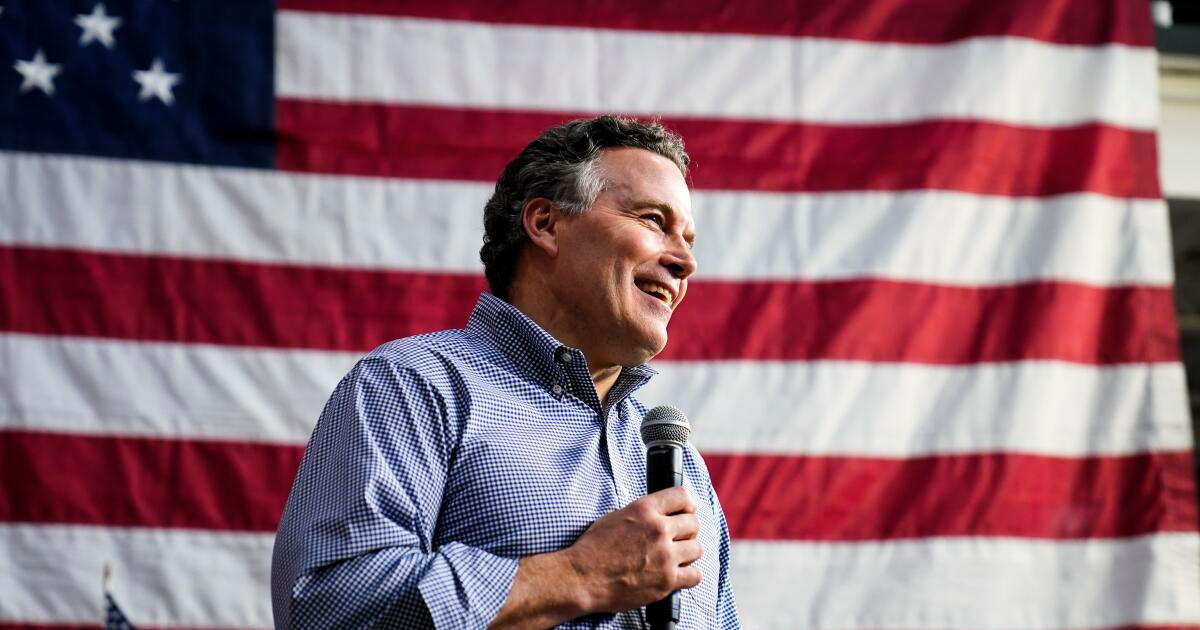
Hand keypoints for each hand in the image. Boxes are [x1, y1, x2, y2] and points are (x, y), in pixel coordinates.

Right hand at [564, 485, 702, 614]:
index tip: (687, 511)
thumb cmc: (593, 548)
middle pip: (693, 523)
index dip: (687, 504)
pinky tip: (679, 574)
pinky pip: (695, 576)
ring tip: (678, 556)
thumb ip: (643, 514)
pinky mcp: (667, 581)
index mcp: (644, 510)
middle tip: (680, 537)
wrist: (583, 577)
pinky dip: (690, 575)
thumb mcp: (616, 517)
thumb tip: (660, 514)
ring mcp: (665, 556)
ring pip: (697, 548)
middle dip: (688, 530)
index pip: (682, 496)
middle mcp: (658, 530)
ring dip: (689, 552)